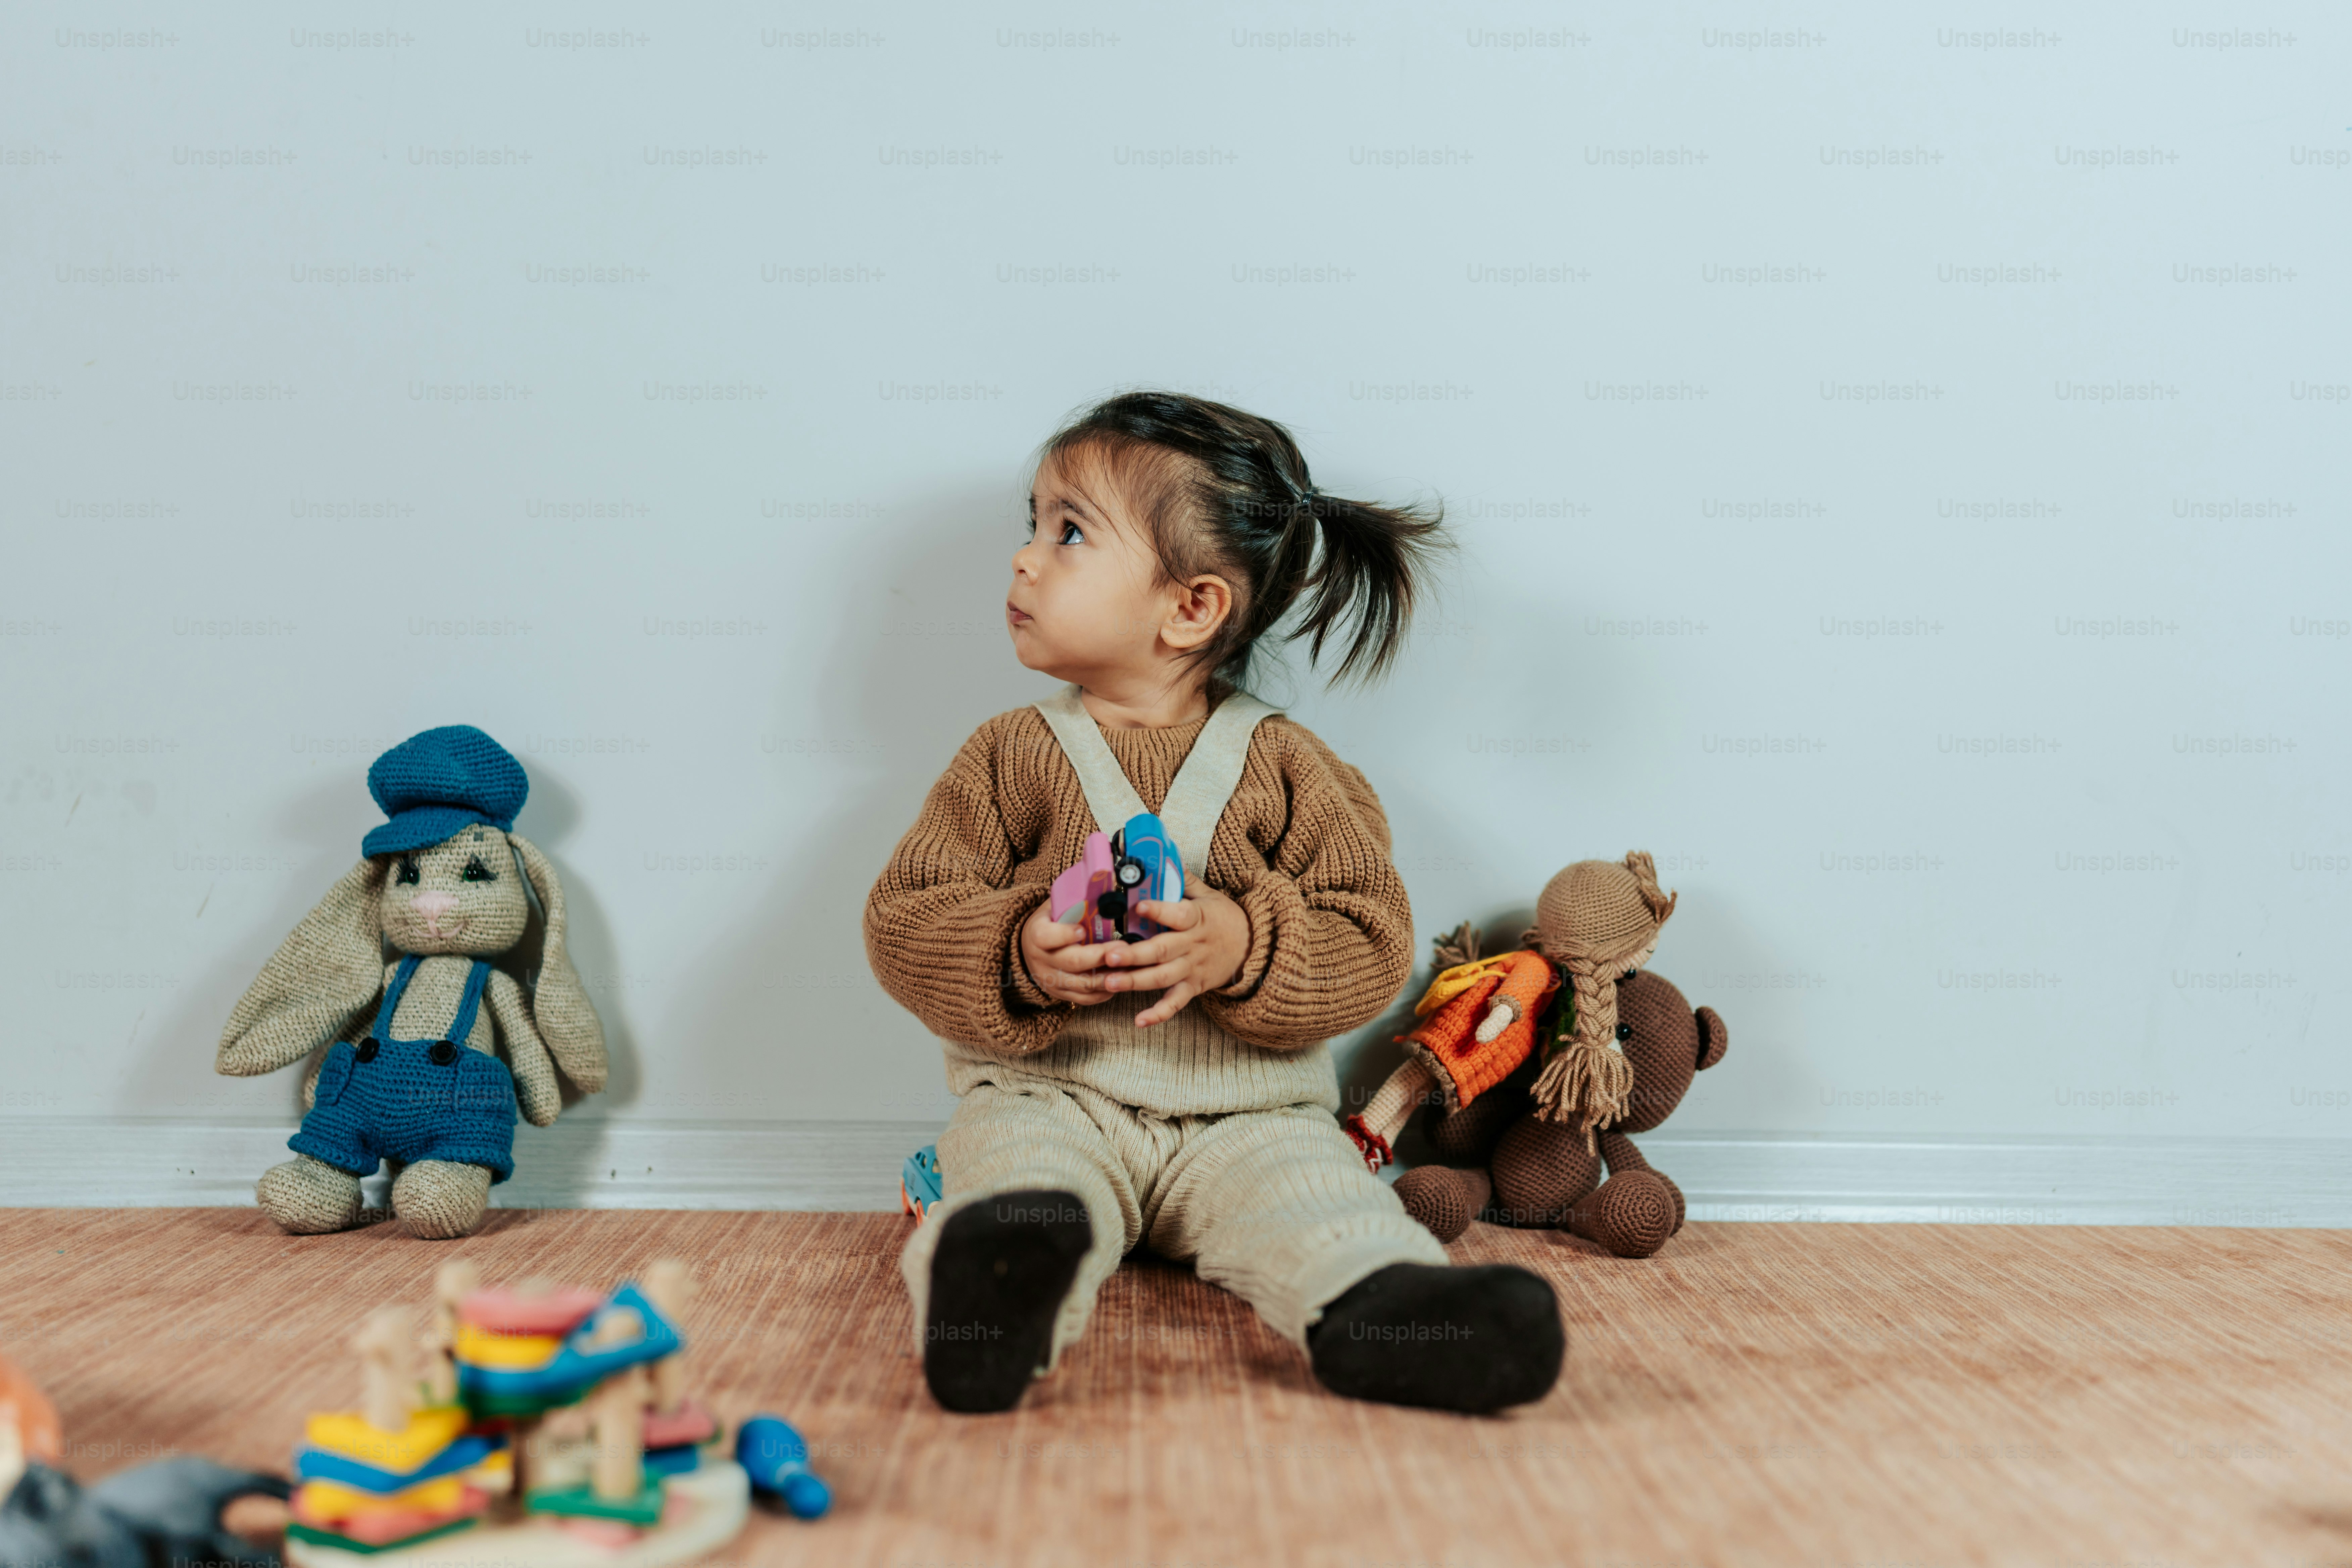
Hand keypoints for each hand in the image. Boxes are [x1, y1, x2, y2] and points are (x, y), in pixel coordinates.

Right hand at [1019, 897, 1120, 1006]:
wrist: (1027, 949)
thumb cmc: (1050, 923)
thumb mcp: (1054, 908)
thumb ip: (1074, 901)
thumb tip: (1103, 880)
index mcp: (1037, 935)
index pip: (1046, 937)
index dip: (1064, 935)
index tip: (1082, 930)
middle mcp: (1042, 961)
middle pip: (1071, 962)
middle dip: (1099, 956)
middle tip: (1122, 948)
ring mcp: (1052, 980)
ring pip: (1082, 984)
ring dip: (1108, 976)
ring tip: (1130, 965)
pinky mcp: (1062, 994)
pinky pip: (1085, 998)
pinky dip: (1105, 991)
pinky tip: (1119, 980)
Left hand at [1097, 876, 1251, 1027]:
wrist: (1253, 948)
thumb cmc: (1224, 919)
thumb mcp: (1209, 895)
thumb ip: (1184, 880)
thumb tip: (1164, 857)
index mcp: (1196, 919)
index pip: (1178, 914)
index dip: (1159, 911)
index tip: (1139, 907)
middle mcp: (1192, 946)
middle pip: (1162, 951)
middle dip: (1134, 955)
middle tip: (1109, 956)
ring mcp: (1192, 969)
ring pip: (1162, 978)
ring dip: (1136, 982)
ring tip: (1110, 982)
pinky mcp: (1193, 987)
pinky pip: (1175, 1003)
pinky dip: (1159, 1014)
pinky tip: (1139, 1021)